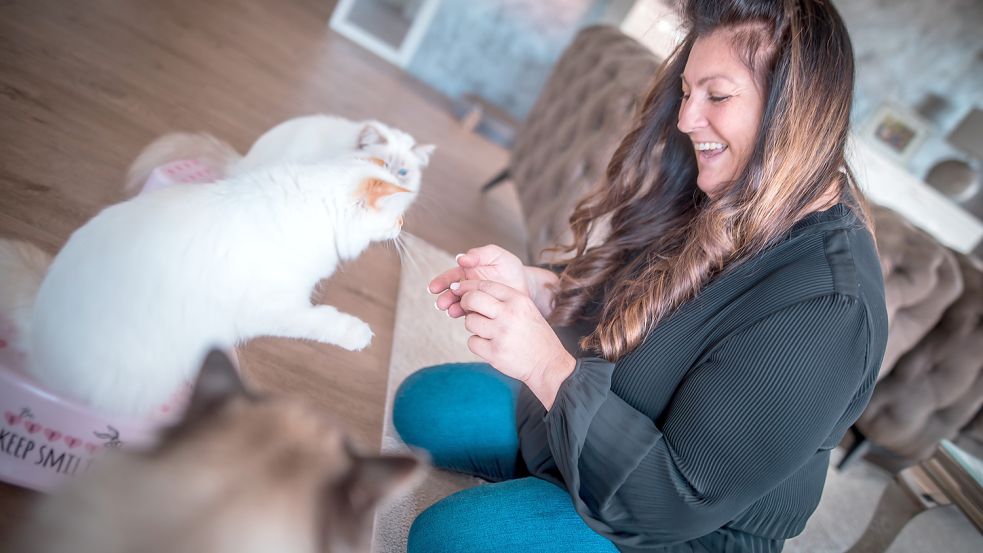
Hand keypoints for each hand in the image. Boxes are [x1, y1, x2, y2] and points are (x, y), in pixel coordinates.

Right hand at [429, 245, 527, 317]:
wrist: (526, 286)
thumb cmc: (510, 268)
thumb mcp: (497, 255)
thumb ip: (479, 254)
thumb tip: (460, 258)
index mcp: (467, 272)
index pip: (450, 277)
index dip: (441, 282)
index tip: (433, 288)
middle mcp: (467, 287)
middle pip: (451, 293)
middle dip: (445, 298)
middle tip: (441, 303)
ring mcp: (474, 301)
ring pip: (458, 305)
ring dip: (452, 308)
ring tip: (450, 310)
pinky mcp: (482, 312)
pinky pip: (471, 315)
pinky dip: (465, 316)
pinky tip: (463, 316)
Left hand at [452, 279, 574, 408]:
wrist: (549, 364)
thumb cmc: (535, 336)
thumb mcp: (526, 310)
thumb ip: (504, 300)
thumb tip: (471, 292)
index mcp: (518, 300)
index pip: (485, 285)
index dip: (468, 286)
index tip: (458, 288)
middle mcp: (509, 314)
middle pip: (472, 299)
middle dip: (464, 302)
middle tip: (467, 308)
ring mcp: (500, 334)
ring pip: (470, 322)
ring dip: (474, 326)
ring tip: (488, 332)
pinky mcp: (494, 353)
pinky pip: (472, 342)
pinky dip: (477, 344)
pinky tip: (490, 346)